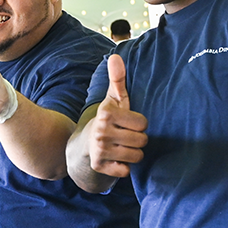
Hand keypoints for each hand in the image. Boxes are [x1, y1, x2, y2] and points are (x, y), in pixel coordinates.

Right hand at [86, 54, 147, 177]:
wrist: (85, 144)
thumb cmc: (108, 120)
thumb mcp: (113, 99)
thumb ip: (118, 79)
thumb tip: (115, 55)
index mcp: (107, 113)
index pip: (143, 123)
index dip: (139, 124)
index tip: (128, 124)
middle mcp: (101, 131)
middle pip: (142, 141)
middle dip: (138, 140)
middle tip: (125, 137)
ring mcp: (100, 150)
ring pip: (137, 156)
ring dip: (133, 154)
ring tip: (122, 147)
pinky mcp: (99, 166)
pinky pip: (126, 171)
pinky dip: (123, 168)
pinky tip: (116, 160)